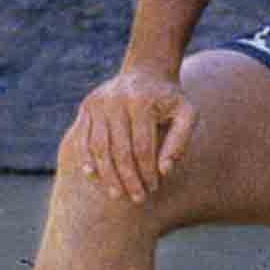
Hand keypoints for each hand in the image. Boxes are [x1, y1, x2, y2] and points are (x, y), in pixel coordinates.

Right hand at [70, 67, 198, 204]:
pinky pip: (83, 139)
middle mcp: (116, 100)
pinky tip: (93, 176)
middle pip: (119, 150)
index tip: (154, 188)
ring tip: (117, 195)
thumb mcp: (187, 114)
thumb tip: (165, 170)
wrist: (147, 70)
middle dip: (128, 179)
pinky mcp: (87, 106)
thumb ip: (180, 141)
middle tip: (137, 199)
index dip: (148, 172)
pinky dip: (86, 160)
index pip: (143, 147)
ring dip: (107, 175)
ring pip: (98, 147)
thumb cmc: (170, 99)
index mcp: (142, 102)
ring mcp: (98, 102)